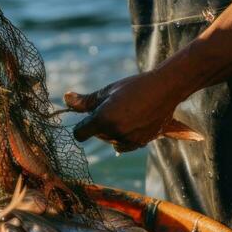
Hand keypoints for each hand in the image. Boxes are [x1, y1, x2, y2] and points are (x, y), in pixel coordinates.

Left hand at [64, 71, 180, 151]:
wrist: (165, 89)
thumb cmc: (134, 86)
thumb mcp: (107, 90)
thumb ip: (85, 101)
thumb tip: (66, 99)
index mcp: (104, 119)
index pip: (79, 133)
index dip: (81, 125)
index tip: (88, 116)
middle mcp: (115, 133)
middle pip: (96, 135)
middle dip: (99, 123)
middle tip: (113, 105)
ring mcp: (129, 141)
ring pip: (110, 140)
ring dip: (112, 130)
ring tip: (126, 111)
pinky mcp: (140, 144)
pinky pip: (123, 144)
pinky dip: (124, 135)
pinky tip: (133, 120)